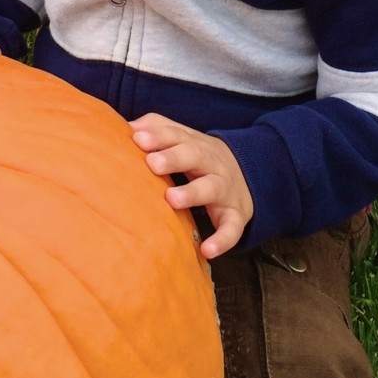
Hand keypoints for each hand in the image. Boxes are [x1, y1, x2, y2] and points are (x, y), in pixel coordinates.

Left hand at [129, 114, 253, 259]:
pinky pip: (232, 228)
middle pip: (195, 156)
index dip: (159, 136)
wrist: (250, 173)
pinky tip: (206, 250)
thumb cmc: (199, 158)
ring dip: (193, 193)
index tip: (138, 139)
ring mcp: (225, 190)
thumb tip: (127, 127)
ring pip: (212, 188)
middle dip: (174, 158)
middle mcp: (211, 164)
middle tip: (153, 163)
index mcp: (195, 144)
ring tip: (172, 199)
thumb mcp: (183, 139)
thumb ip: (158, 129)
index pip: (177, 135)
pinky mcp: (235, 215)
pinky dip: (222, 240)